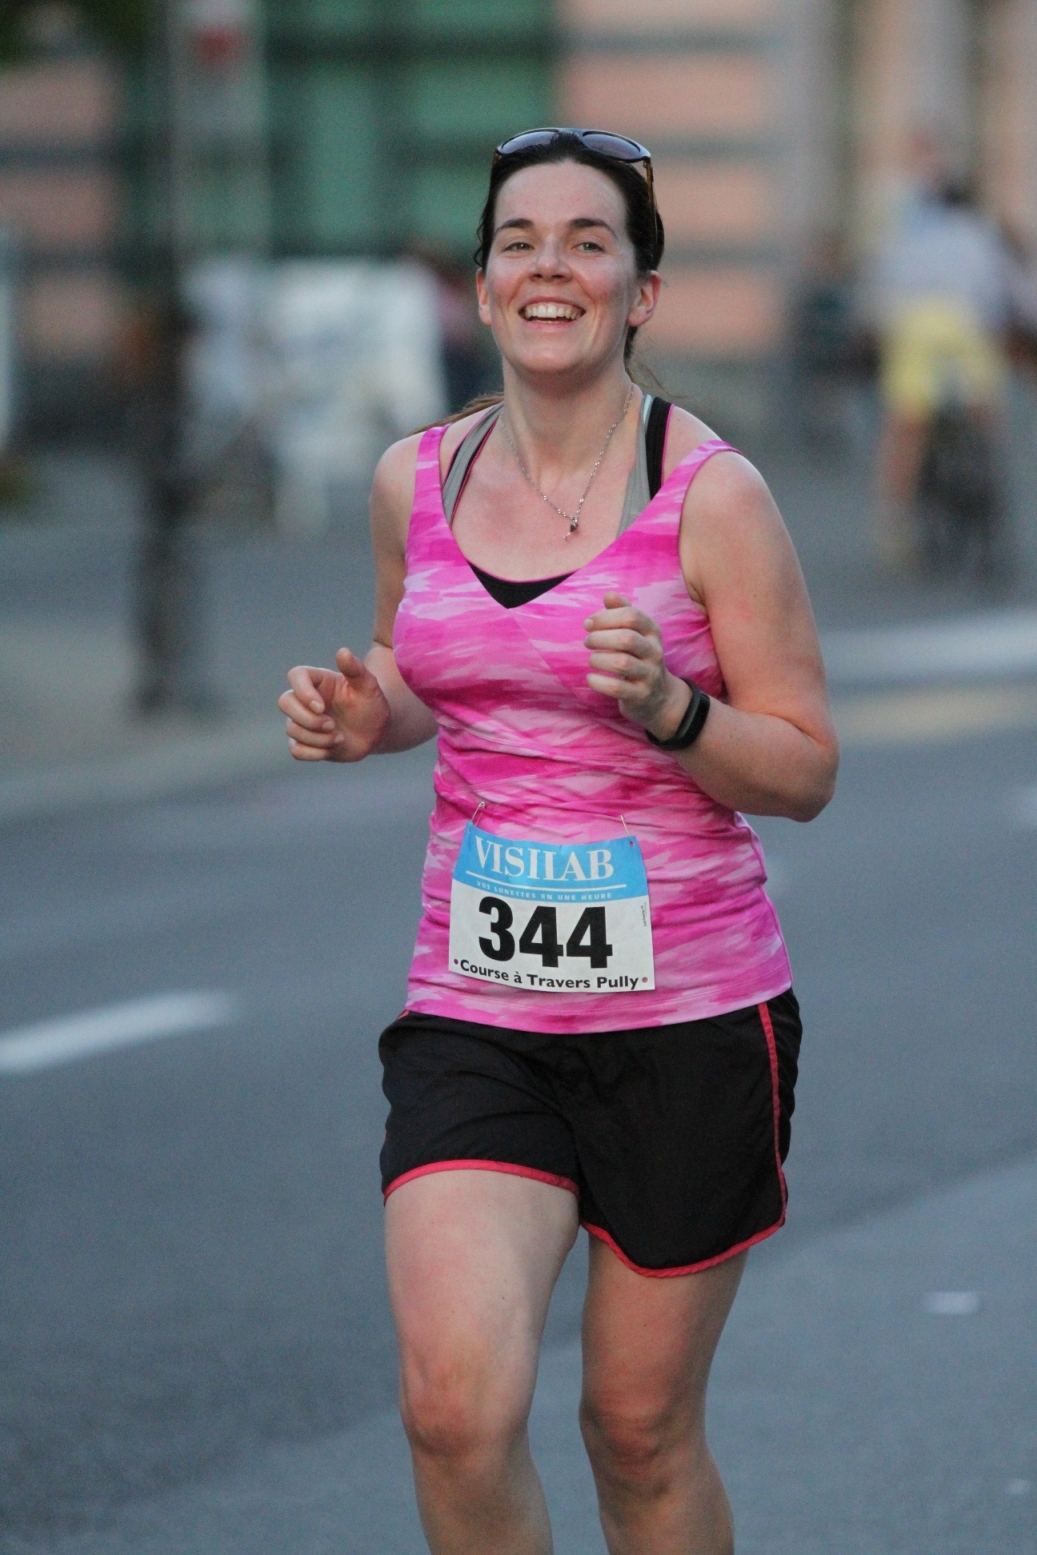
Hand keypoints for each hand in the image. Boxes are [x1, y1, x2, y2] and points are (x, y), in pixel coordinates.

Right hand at [278, 648, 391, 762]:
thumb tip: (342, 652)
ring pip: (292, 729)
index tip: (322, 707)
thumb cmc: (371, 703)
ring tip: (340, 737)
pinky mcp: (306, 742)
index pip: (295, 676)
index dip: (303, 692)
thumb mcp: (368, 685)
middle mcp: (305, 699)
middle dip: (307, 719)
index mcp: (318, 681)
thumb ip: (355, 669)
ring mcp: (303, 721)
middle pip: (285, 703)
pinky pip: (296, 750)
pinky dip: (313, 753)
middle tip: (332, 725)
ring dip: (317, 738)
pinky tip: (332, 748)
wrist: (376, 731)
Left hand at [583, 591, 690, 738]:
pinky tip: (591, 678)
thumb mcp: (636, 633)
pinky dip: (598, 682)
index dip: (605, 617)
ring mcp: (649, 675)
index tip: (588, 624)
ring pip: (622, 663)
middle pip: (627, 638)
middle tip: (587, 641)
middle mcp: (654, 652)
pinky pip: (617, 688)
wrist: (659, 697)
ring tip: (592, 659)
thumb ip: (622, 612)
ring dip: (599, 659)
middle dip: (600, 637)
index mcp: (652, 632)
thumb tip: (609, 595)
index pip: (631, 616)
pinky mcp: (640, 696)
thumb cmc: (639, 658)